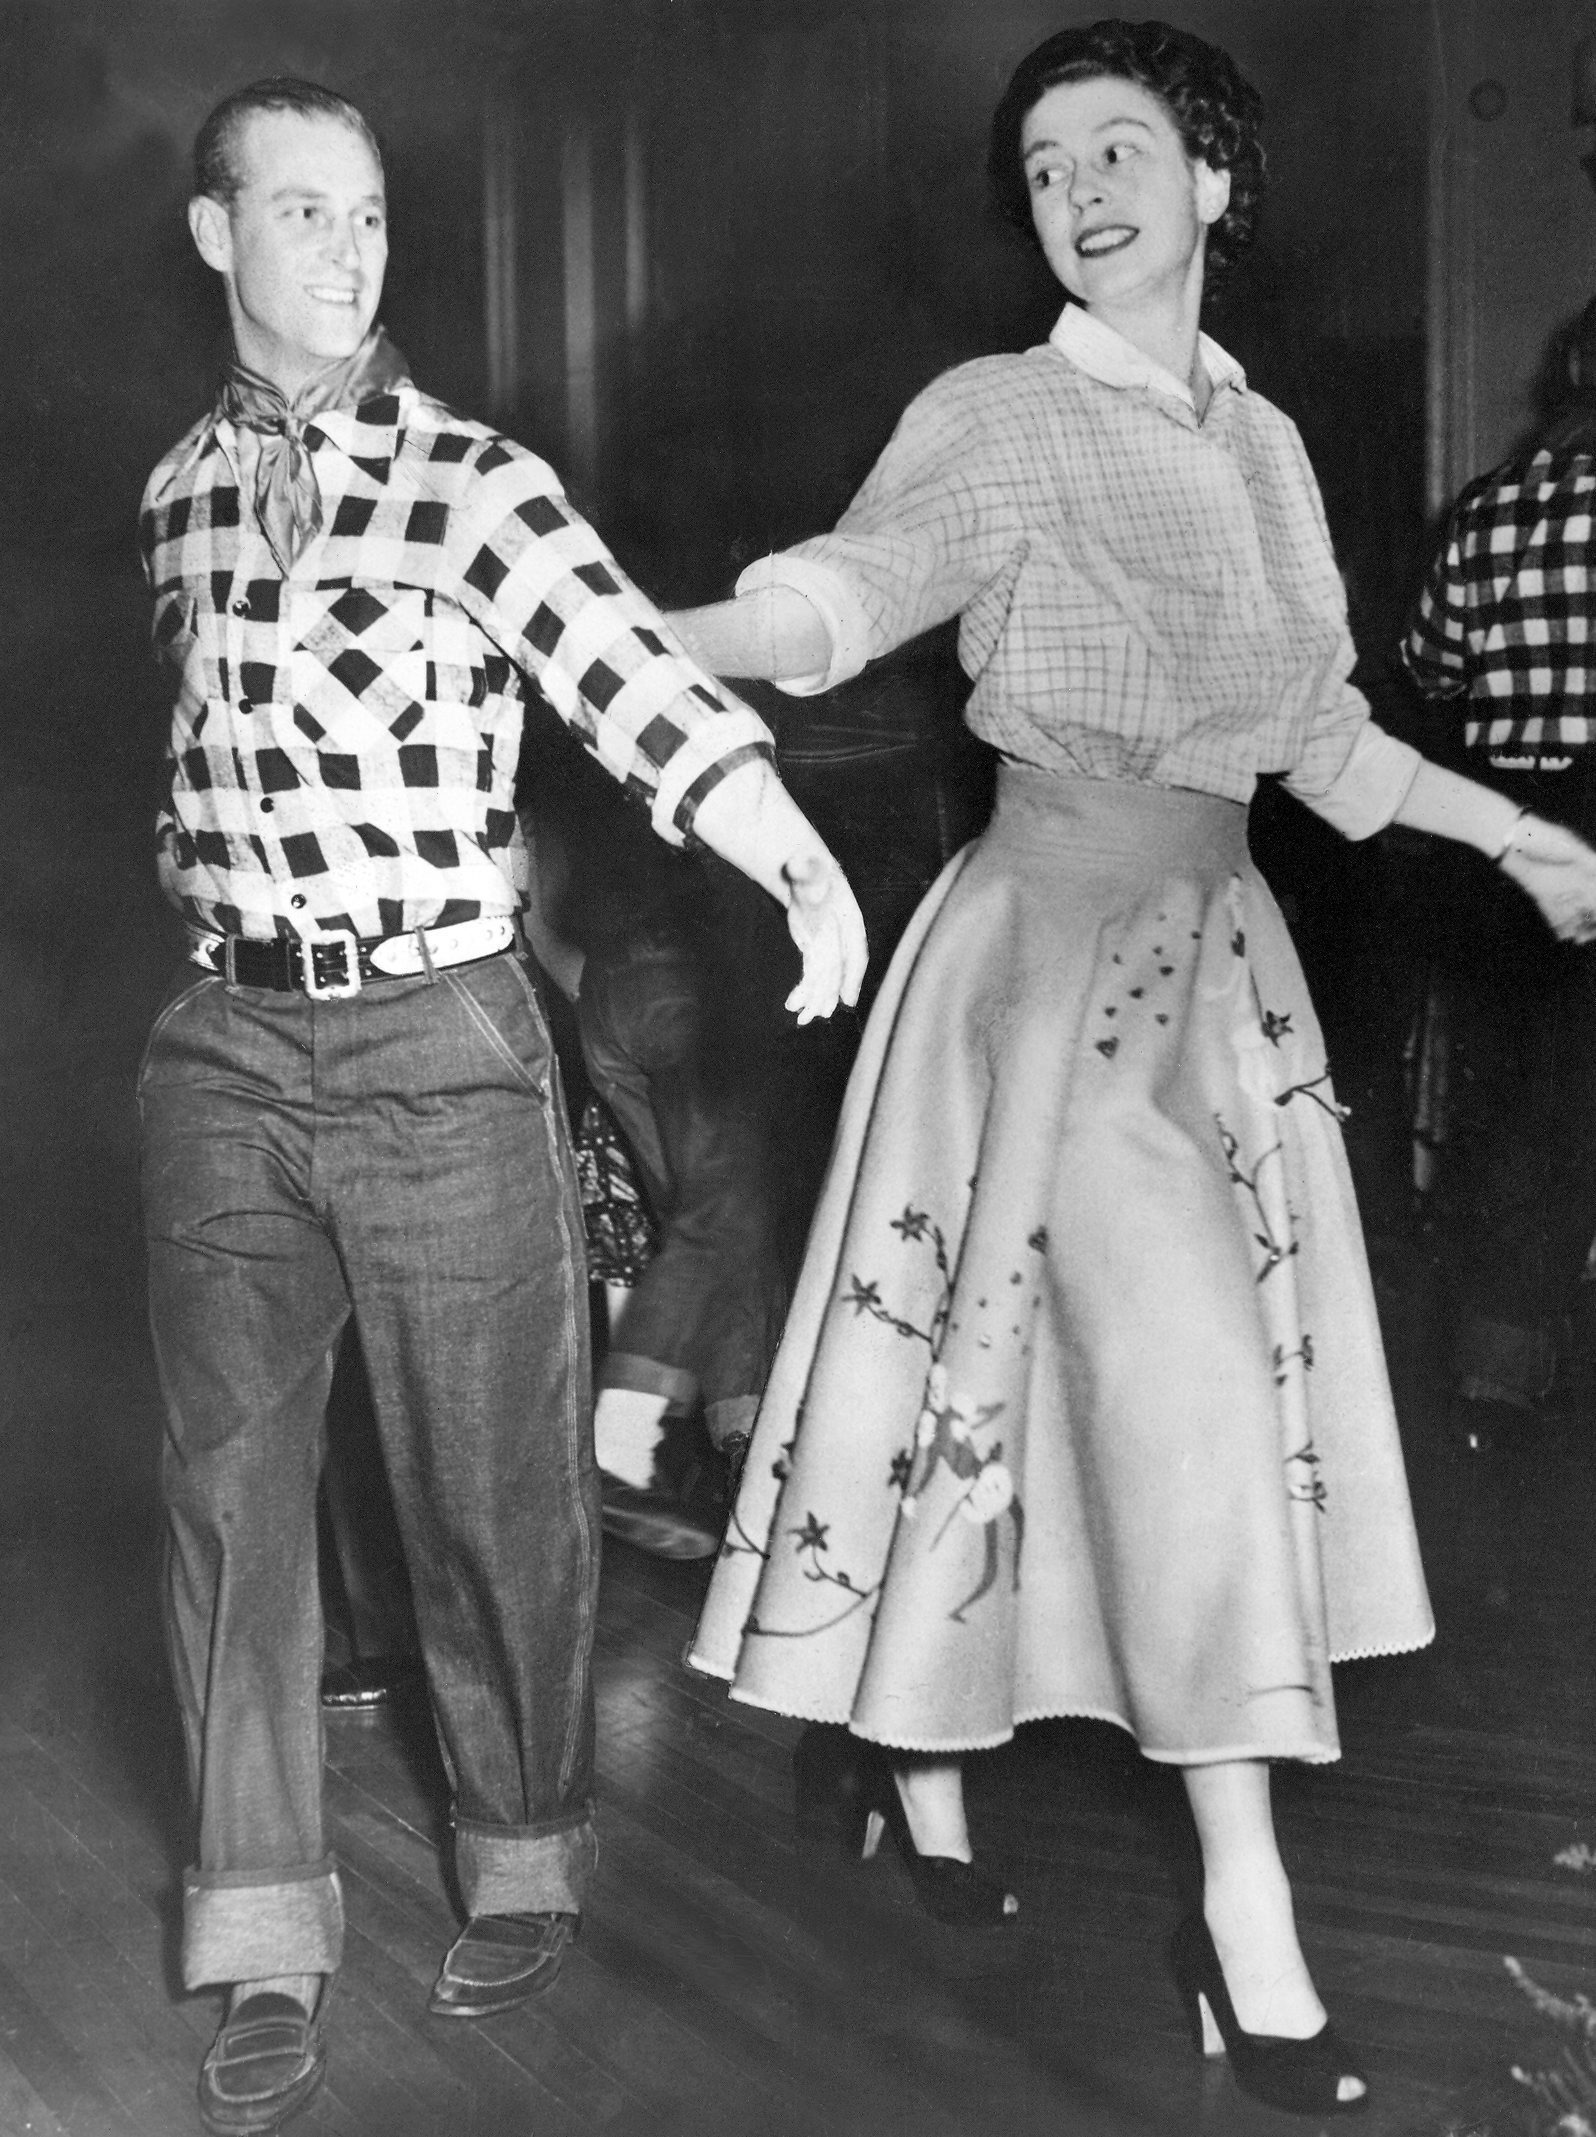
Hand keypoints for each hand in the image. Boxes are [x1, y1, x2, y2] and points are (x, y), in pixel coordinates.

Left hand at [780, 843, 868, 1024]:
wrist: (805, 872)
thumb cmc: (809, 867)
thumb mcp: (808, 866)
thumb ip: (805, 869)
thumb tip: (796, 863)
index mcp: (849, 919)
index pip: (856, 951)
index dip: (852, 975)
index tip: (848, 998)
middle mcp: (842, 937)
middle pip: (839, 970)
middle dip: (829, 993)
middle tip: (817, 1013)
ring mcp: (829, 946)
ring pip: (827, 978)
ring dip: (817, 999)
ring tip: (804, 1018)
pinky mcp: (815, 952)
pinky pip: (814, 976)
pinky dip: (807, 992)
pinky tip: (797, 1007)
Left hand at [1500, 816, 1595, 942]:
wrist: (1511, 838)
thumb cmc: (1543, 837)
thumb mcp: (1571, 847)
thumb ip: (1589, 862)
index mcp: (1585, 866)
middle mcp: (1573, 878)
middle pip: (1588, 903)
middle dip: (1592, 920)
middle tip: (1590, 936)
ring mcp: (1557, 886)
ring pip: (1571, 910)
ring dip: (1577, 925)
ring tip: (1580, 940)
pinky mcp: (1540, 892)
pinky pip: (1551, 911)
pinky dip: (1558, 923)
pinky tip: (1563, 936)